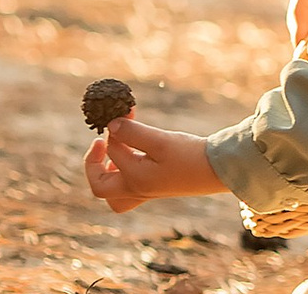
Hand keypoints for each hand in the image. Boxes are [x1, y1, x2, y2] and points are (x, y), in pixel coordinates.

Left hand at [82, 118, 222, 213]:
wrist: (214, 170)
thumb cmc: (189, 155)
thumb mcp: (161, 140)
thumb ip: (134, 133)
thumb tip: (111, 126)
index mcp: (134, 179)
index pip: (112, 149)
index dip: (115, 127)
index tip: (125, 111)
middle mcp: (135, 190)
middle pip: (100, 186)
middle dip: (93, 163)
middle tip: (101, 141)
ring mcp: (144, 192)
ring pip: (112, 194)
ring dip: (106, 173)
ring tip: (114, 152)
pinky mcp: (153, 188)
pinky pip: (126, 191)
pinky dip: (121, 176)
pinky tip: (132, 155)